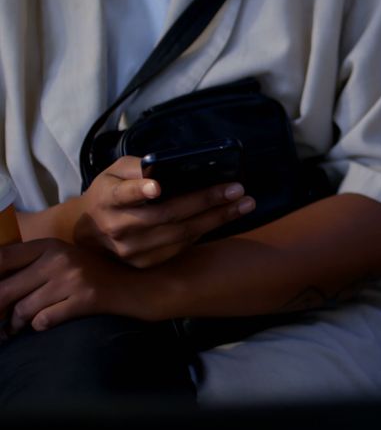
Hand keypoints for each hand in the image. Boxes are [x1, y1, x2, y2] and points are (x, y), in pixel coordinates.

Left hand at [0, 239, 156, 337]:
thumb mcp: (65, 260)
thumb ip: (33, 265)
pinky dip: (39, 326)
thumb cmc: (96, 276)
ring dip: (14, 325)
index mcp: (50, 246)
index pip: (2, 258)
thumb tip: (1, 287)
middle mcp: (59, 258)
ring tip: (13, 329)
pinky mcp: (85, 299)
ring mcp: (73, 279)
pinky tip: (42, 325)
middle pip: (6, 289)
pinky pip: (45, 320)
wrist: (138, 286)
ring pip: (23, 309)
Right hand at [74, 156, 254, 267]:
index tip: (157, 187)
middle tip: (236, 189)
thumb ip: (138, 167)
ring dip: (216, 219)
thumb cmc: (110, 192)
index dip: (139, 191)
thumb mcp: (115, 172)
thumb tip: (169, 166)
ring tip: (244, 204)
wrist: (89, 231)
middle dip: (204, 201)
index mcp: (107, 198)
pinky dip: (206, 231)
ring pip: (180, 234)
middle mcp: (117, 226)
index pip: (123, 194)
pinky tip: (225, 217)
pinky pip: (181, 247)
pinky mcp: (144, 263)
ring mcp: (131, 250)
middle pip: (166, 215)